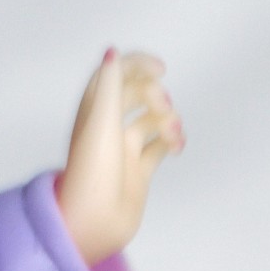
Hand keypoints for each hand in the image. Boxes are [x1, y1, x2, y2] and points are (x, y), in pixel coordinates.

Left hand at [56, 49, 184, 264]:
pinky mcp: (139, 169)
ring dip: (168, 120)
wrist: (93, 219)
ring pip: (152, 120)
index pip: (114, 74)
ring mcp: (124, 147)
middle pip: (136, 94)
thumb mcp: (101, 121)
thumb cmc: (93, 168)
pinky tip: (177, 146)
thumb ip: (110, 85)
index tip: (161, 68)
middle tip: (162, 106)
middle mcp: (107, 125)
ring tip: (172, 135)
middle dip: (154, 94)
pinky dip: (173, 141)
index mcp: (92, 109)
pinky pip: (161, 146)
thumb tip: (112, 51)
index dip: (137, 65)